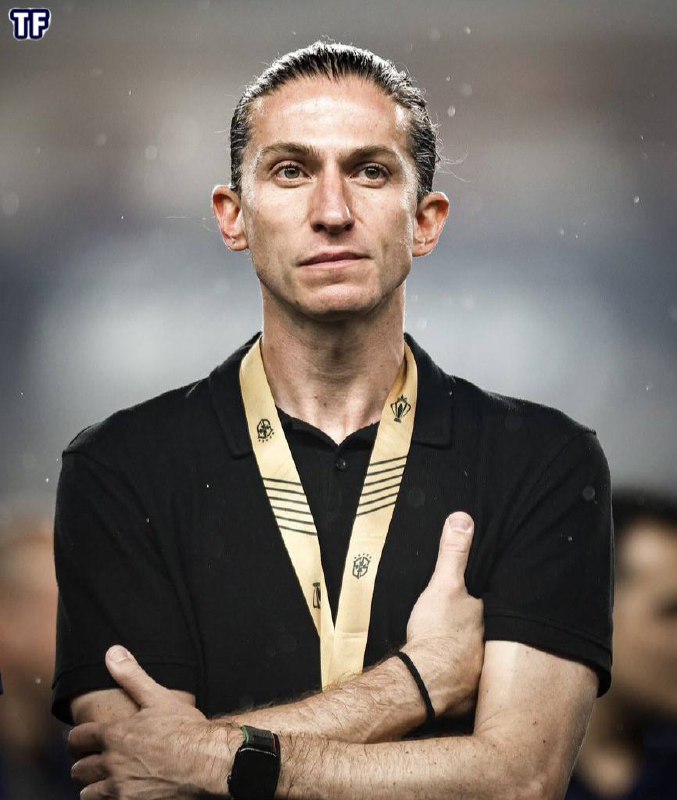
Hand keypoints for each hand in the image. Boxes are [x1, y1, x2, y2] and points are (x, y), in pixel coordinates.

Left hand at [69, 646, 237, 798]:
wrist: (207, 761)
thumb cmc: (185, 728)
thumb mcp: (158, 697)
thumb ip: (131, 676)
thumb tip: (112, 652)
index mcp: (114, 734)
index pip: (76, 738)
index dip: (78, 738)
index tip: (84, 739)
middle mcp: (111, 763)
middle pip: (78, 769)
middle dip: (85, 762)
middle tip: (95, 759)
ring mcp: (119, 788)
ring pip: (87, 792)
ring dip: (94, 785)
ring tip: (106, 778)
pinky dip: (107, 799)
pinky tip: (121, 791)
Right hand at [401, 511, 483, 716]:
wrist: (423, 682)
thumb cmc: (436, 633)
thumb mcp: (443, 585)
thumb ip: (454, 554)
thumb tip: (463, 518)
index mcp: (493, 620)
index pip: (504, 605)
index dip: (502, 601)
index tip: (500, 596)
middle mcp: (496, 648)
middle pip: (499, 634)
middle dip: (497, 630)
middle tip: (483, 625)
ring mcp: (485, 673)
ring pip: (488, 660)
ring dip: (482, 656)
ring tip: (472, 651)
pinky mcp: (471, 696)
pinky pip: (473, 685)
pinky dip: (467, 681)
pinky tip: (460, 679)